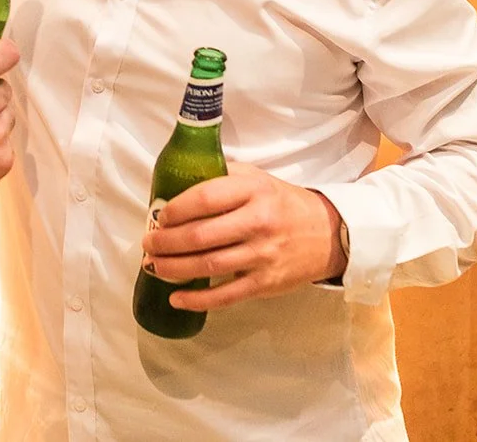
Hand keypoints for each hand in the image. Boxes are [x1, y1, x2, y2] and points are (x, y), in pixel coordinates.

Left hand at [142, 163, 346, 311]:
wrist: (328, 233)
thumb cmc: (282, 203)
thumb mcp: (257, 178)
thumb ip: (222, 177)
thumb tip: (176, 184)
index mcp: (253, 190)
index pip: (205, 198)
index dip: (176, 209)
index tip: (160, 217)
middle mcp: (258, 222)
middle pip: (201, 235)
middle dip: (166, 242)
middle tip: (148, 244)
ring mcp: (263, 255)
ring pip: (209, 265)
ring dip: (174, 268)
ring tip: (154, 266)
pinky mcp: (266, 283)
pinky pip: (225, 295)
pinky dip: (197, 299)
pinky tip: (176, 297)